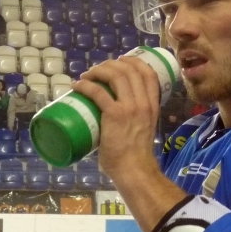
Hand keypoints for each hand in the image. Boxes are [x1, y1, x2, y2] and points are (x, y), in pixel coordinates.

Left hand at [71, 57, 159, 182]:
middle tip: (97, 71)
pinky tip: (78, 86)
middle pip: (129, 69)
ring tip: (86, 76)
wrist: (134, 170)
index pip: (149, 73)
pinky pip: (98, 92)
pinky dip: (86, 85)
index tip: (120, 61)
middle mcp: (143, 102)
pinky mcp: (114, 114)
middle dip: (110, 64)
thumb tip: (113, 114)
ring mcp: (130, 107)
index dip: (134, 61)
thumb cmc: (136, 155)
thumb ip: (134, 118)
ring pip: (115, 75)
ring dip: (98, 71)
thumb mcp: (144, 128)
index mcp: (152, 105)